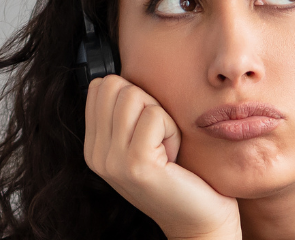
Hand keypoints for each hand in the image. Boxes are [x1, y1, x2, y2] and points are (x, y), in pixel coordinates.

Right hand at [84, 75, 241, 239]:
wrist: (200, 220)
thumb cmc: (181, 176)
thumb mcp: (144, 140)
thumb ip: (126, 113)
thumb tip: (122, 73)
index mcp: (94, 146)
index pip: (100, 86)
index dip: (132, 95)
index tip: (148, 129)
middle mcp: (96, 155)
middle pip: (114, 85)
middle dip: (146, 102)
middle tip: (159, 138)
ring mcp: (112, 162)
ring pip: (134, 96)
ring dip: (161, 117)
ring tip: (166, 148)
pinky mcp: (136, 165)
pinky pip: (156, 116)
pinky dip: (172, 131)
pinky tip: (173, 157)